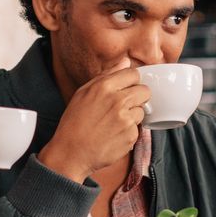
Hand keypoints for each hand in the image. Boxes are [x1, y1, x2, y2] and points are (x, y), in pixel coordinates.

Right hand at [40, 65, 147, 181]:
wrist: (71, 153)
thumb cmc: (74, 122)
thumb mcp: (83, 93)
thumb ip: (107, 75)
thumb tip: (126, 62)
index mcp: (104, 87)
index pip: (134, 74)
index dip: (131, 82)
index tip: (126, 89)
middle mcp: (117, 101)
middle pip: (144, 91)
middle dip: (137, 97)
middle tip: (123, 107)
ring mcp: (126, 119)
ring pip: (142, 111)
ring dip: (133, 116)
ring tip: (114, 123)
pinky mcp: (130, 136)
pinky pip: (138, 129)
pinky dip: (128, 132)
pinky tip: (114, 135)